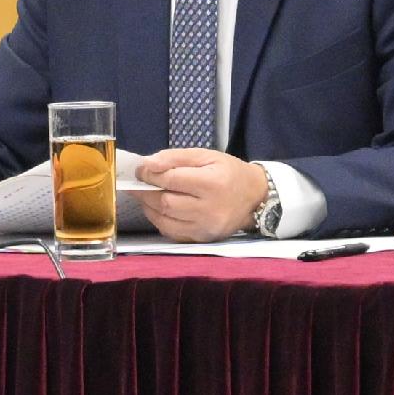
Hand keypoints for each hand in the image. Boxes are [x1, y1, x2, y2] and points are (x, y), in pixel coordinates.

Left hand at [136, 148, 271, 242]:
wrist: (255, 198)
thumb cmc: (229, 172)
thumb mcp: (206, 155)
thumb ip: (175, 158)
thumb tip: (148, 164)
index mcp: (212, 183)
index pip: (172, 180)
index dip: (150, 174)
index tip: (140, 170)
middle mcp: (210, 209)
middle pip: (165, 202)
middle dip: (146, 191)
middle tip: (138, 183)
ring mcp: (206, 227)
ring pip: (165, 220)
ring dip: (148, 206)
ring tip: (145, 194)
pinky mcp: (202, 238)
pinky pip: (171, 232)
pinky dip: (159, 220)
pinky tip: (158, 209)